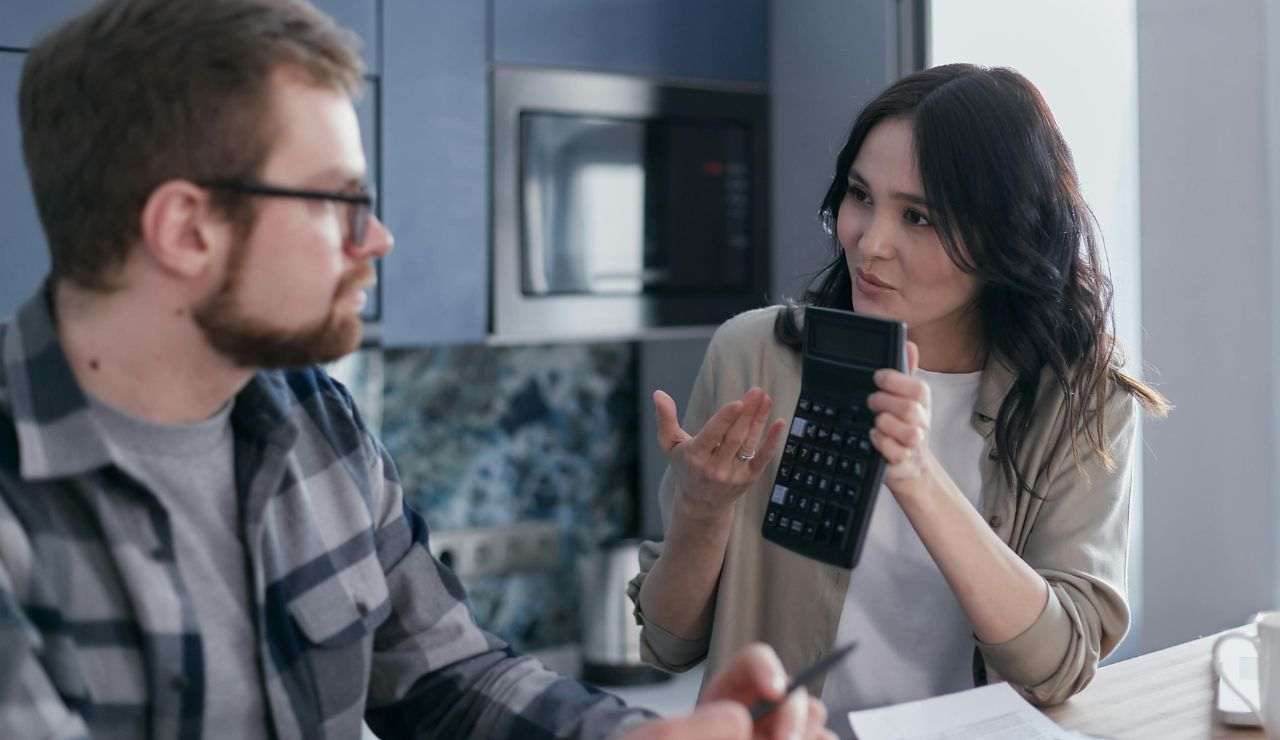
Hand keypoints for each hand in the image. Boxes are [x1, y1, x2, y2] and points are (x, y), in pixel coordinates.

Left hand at [622, 643, 834, 739]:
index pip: (754, 663)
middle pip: (796, 694)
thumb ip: (698, 725)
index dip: (767, 669)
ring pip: (815, 723)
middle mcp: (760, 714)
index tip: (773, 692)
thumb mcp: (668, 736)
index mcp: (729, 695)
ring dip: (807, 732)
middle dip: (795, 714)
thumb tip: (743, 721)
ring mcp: (776, 734)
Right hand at [654, 388, 786, 518]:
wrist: (700, 504)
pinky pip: (763, 458)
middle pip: (734, 437)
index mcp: (695, 457)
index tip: (738, 403)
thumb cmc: (685, 467)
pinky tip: (779, 423)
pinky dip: (772, 441)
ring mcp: (733, 475)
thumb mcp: (670, 445)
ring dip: (759, 420)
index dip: (725, 420)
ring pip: (748, 444)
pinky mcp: (748, 478)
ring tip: (765, 398)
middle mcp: (714, 468)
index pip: (712, 437)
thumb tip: (658, 393)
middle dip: (747, 414)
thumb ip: (665, 419)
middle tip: (757, 391)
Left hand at [866, 341, 938, 494]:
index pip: (918, 388)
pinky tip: (874, 437)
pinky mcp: (904, 462)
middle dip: (884, 402)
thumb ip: (906, 372)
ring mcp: (914, 443)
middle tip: (872, 402)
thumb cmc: (905, 427)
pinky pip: (896, 452)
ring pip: (907, 431)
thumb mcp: (906, 398)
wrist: (911, 467)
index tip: (877, 377)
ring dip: (885, 424)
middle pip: (910, 408)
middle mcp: (921, 422)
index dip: (895, 380)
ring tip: (876, 422)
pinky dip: (881, 443)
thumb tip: (909, 344)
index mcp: (922, 403)